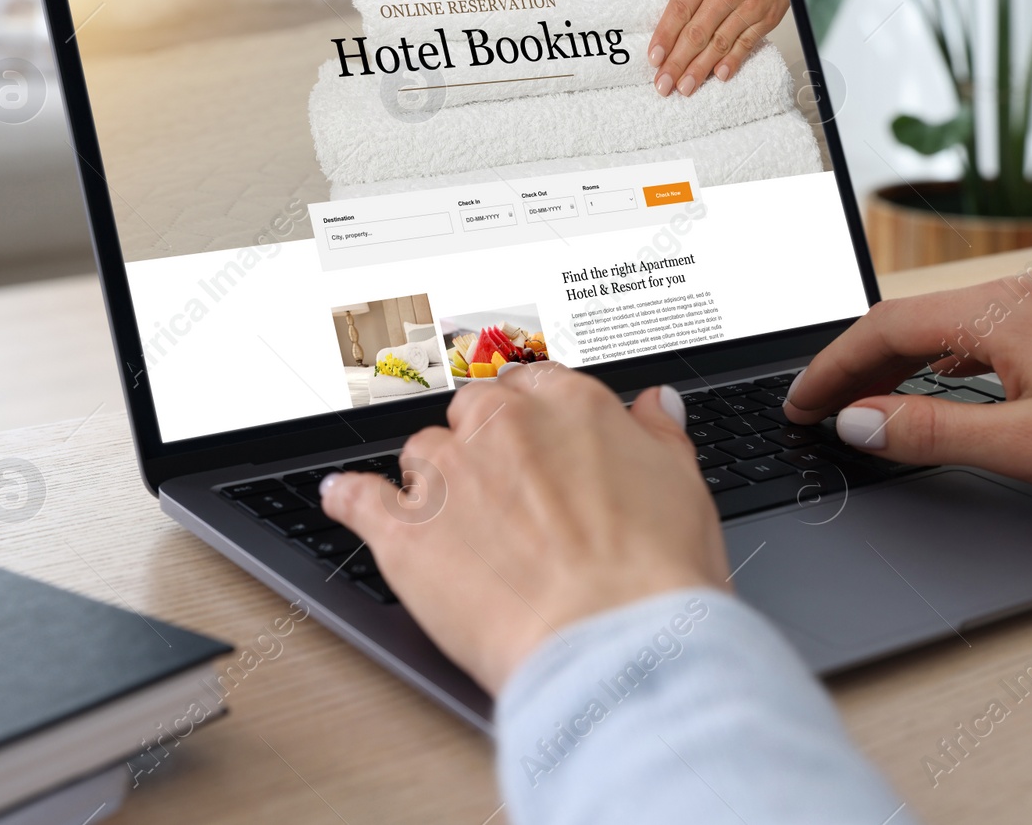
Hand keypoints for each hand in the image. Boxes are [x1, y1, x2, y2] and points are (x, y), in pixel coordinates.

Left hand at [319, 363, 728, 694]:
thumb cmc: (655, 578)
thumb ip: (658, 436)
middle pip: (472, 414)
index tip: (535, 447)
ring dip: (433, 481)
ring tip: (453, 524)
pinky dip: (351, 500)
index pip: (533, 386)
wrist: (613, 645)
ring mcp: (448, 474)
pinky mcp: (404, 530)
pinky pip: (359, 498)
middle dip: (483, 447)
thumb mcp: (684, 489)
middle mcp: (503, 425)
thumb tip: (656, 405)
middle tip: (503, 494)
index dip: (533, 422)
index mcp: (570, 406)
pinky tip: (347, 501)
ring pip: (421, 454)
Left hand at [640, 0, 790, 95]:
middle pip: (697, 34)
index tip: (653, 58)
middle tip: (662, 86)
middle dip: (677, 63)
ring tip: (684, 88)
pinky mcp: (768, 14)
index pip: (679, 9)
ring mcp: (750, 4)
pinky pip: (748, 42)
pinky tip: (719, 76)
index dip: (665, 36)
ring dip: (701, 69)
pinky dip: (733, 61)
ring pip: (720, 44)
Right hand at [784, 272, 1031, 515]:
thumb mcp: (1026, 446)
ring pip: (946, 325)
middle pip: (910, 320)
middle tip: (817, 407)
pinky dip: (942, 359)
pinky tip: (936, 384)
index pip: (886, 328)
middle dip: (855, 364)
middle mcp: (1024, 290)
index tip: (801, 405)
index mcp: (1005, 310)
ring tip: (864, 400)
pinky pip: (983, 331)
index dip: (833, 369)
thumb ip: (929, 432)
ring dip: (897, 360)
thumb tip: (857, 421)